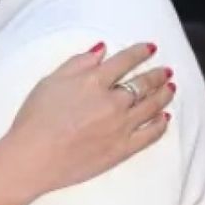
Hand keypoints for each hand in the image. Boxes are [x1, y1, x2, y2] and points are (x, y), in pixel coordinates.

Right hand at [2, 42, 172, 195]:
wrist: (33, 157)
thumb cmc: (35, 119)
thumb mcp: (50, 81)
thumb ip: (77, 63)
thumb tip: (101, 49)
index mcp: (93, 81)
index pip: (125, 61)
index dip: (140, 52)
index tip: (150, 48)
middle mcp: (113, 101)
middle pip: (143, 83)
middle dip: (157, 74)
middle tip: (166, 70)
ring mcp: (121, 126)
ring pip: (152, 106)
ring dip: (164, 95)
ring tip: (170, 89)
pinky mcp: (123, 149)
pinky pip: (151, 135)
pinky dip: (160, 125)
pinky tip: (164, 118)